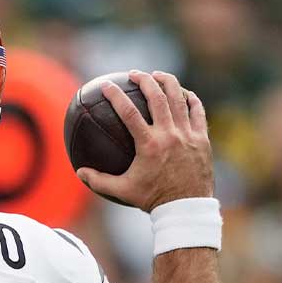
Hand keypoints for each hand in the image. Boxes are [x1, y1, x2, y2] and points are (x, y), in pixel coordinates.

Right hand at [76, 70, 213, 211]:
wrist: (186, 208)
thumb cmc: (153, 199)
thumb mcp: (123, 191)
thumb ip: (99, 181)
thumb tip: (79, 172)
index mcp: (149, 145)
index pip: (129, 112)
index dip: (116, 96)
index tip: (107, 85)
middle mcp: (169, 135)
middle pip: (157, 97)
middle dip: (144, 80)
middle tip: (134, 74)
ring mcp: (188, 135)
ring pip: (179, 99)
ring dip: (167, 83)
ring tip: (158, 76)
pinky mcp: (202, 139)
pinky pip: (198, 111)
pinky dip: (190, 99)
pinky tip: (183, 93)